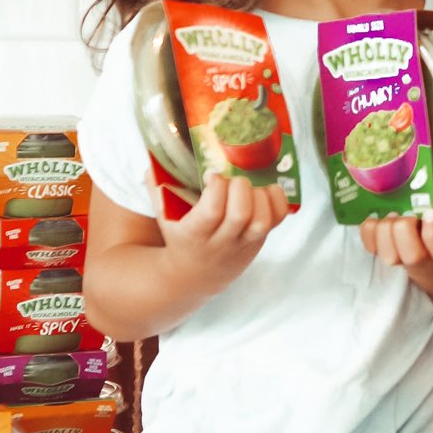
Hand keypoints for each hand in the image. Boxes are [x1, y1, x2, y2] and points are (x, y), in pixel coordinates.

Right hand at [158, 170, 288, 299]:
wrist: (193, 276)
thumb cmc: (179, 235)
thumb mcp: (164, 215)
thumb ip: (158, 187)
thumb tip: (154, 157)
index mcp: (194, 234)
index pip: (212, 211)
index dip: (216, 187)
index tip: (212, 175)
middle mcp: (221, 242)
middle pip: (240, 215)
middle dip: (240, 188)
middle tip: (233, 179)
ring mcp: (243, 244)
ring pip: (261, 221)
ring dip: (260, 195)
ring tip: (251, 185)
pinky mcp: (259, 242)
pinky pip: (277, 221)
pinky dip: (277, 201)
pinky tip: (267, 189)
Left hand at [357, 206, 432, 286]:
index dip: (432, 231)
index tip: (431, 212)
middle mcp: (426, 259)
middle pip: (407, 250)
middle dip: (404, 225)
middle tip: (408, 206)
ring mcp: (404, 259)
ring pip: (386, 251)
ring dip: (385, 227)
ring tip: (392, 210)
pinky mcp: (388, 254)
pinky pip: (370, 246)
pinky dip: (369, 230)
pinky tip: (376, 215)